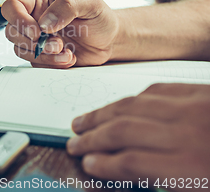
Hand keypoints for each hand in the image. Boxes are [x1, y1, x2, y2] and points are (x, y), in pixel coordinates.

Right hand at [1, 0, 119, 67]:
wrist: (109, 41)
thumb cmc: (99, 17)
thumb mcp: (90, 3)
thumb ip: (67, 6)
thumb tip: (45, 23)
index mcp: (38, 2)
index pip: (12, 6)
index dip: (18, 20)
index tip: (37, 31)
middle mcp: (33, 20)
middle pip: (11, 32)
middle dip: (34, 42)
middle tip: (58, 44)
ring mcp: (35, 40)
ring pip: (20, 50)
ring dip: (43, 55)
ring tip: (67, 52)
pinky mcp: (41, 57)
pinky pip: (34, 64)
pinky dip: (51, 64)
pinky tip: (69, 58)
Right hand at [66, 83, 209, 189]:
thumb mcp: (203, 191)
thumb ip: (164, 182)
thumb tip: (123, 171)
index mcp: (194, 168)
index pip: (130, 163)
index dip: (103, 165)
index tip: (88, 164)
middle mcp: (190, 133)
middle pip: (123, 132)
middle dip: (92, 139)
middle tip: (74, 144)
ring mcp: (196, 107)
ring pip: (132, 105)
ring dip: (101, 114)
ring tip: (83, 122)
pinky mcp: (203, 90)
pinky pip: (157, 89)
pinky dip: (133, 99)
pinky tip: (120, 106)